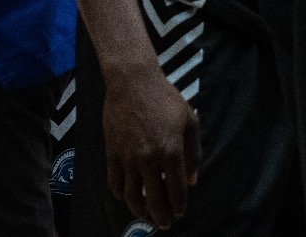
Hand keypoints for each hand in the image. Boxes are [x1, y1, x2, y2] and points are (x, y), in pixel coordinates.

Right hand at [102, 63, 200, 228]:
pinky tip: (127, 197)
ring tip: (146, 216)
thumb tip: (192, 180)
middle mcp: (148, 159)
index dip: (179, 205)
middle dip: (160, 216)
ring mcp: (127, 158)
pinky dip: (120, 195)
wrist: (133, 84)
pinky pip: (114, 183)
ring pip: (131, 196)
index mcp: (171, 151)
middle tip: (164, 224)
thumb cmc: (166, 99)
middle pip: (154, 199)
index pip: (176, 190)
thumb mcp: (190, 122)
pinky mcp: (111, 154)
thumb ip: (194, 153)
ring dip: (139, 211)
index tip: (180, 212)